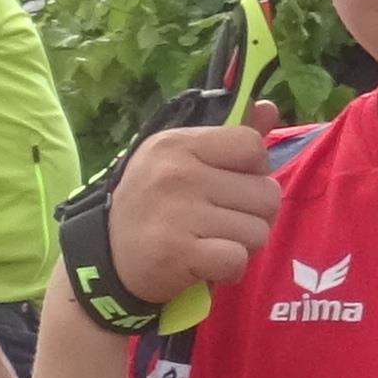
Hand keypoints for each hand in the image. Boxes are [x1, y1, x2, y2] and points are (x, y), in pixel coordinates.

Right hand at [111, 110, 280, 303]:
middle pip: (266, 194)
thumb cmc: (154, 203)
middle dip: (255, 215)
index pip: (252, 146)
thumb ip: (230, 136)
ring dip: (242, 244)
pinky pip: (237, 260)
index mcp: (179, 143)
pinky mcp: (178, 254)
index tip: (231, 184)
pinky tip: (207, 263)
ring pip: (257, 232)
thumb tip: (270, 108)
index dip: (254, 171)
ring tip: (213, 241)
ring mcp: (178, 214)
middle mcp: (178, 173)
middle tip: (224, 221)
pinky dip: (229, 269)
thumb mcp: (181, 159)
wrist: (107, 256)